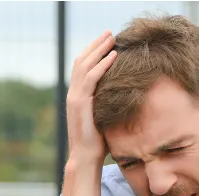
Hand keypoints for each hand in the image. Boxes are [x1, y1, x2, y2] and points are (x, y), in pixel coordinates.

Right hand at [66, 30, 117, 163]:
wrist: (85, 158)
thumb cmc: (97, 143)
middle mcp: (73, 94)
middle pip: (81, 61)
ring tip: (112, 38)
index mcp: (77, 97)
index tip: (107, 42)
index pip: (82, 67)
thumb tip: (125, 97)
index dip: (93, 53)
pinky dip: (102, 65)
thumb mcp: (103, 118)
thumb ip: (107, 105)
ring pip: (84, 65)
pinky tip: (113, 56)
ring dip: (99, 50)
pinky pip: (91, 78)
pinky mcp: (80, 104)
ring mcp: (75, 98)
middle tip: (109, 33)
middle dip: (95, 45)